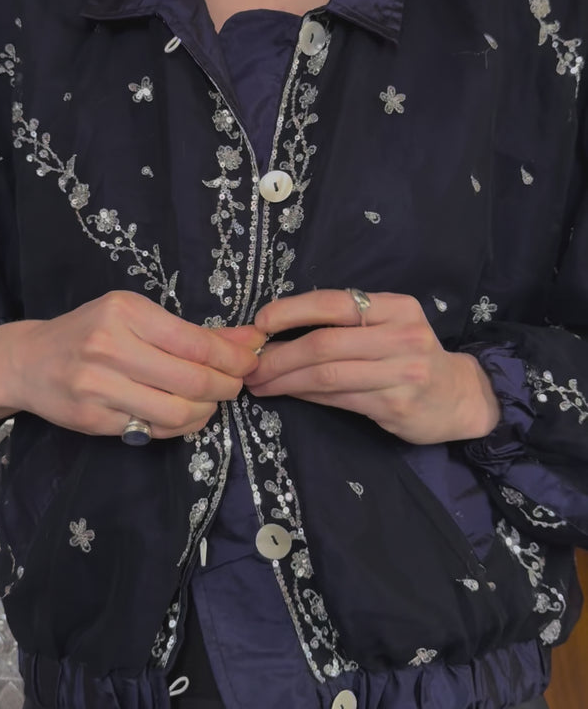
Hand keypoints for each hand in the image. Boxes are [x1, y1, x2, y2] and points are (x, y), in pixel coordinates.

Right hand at [0, 291, 264, 438]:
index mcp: (125, 312)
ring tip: (209, 402)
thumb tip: (252, 339)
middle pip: (192, 380)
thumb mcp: (137, 317)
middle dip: (226, 386)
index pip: (195, 342)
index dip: (232, 358)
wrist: (28, 361)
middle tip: (234, 385)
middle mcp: (109, 347)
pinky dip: (180, 426)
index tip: (249, 361)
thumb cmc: (90, 332)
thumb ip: (194, 331)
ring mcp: (98, 387)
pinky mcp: (93, 420)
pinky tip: (183, 414)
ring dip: (206, 411)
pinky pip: (153, 430)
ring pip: (177, 412)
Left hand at [245, 290, 500, 444]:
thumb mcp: (389, 327)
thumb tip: (278, 331)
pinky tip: (290, 395)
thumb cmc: (411, 357)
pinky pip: (339, 399)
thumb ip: (347, 325)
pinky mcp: (396, 405)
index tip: (260, 323)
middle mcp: (402, 336)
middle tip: (249, 366)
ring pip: (327, 375)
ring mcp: (402, 373)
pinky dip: (307, 396)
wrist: (459, 397)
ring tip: (260, 383)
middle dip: (279, 355)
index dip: (292, 311)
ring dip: (286, 380)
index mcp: (397, 307)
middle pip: (325, 343)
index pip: (336, 303)